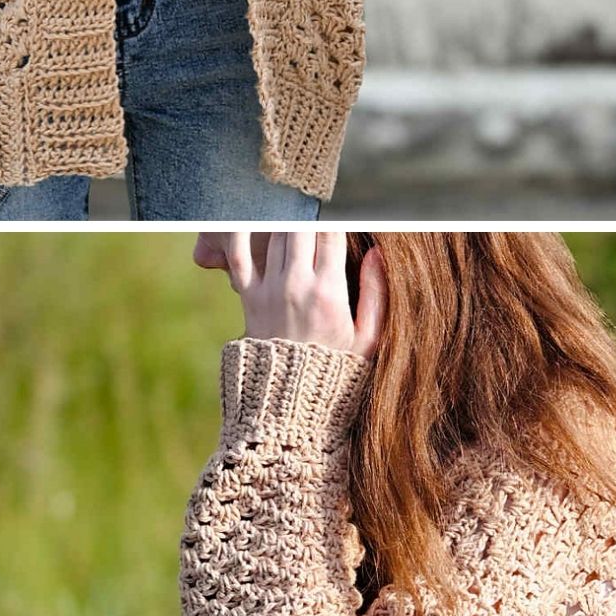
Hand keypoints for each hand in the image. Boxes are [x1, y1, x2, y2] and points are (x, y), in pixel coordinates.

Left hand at [193, 230, 386, 357]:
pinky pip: (237, 254)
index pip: (333, 233)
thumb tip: (378, 253)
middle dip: (311, 216)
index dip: (338, 217)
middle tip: (317, 213)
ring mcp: (269, 289)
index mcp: (330, 292)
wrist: (288, 402)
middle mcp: (297, 285)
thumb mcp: (369, 339)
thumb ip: (377, 293)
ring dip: (285, 221)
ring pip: (275, 234)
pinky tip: (250, 218)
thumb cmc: (337, 372)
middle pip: (301, 227)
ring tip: (294, 215)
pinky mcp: (248, 296)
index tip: (343, 215)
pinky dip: (241, 232)